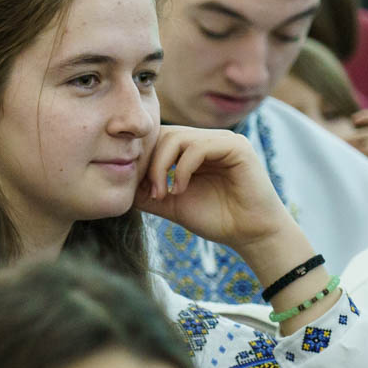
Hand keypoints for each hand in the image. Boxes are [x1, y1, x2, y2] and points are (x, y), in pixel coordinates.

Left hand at [134, 125, 295, 257]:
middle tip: (151, 192)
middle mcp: (207, 139)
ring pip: (178, 138)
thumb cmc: (214, 218)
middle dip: (149, 162)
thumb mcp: (169, 202)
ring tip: (164, 194)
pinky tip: (180, 190)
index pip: (157, 138)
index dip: (142, 158)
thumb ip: (146, 190)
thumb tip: (118, 180)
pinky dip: (182, 169)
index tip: (135, 185)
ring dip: (162, 167)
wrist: (249, 234)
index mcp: (192, 149)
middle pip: (164, 134)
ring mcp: (223, 140)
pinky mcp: (236, 147)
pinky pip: (198, 147)